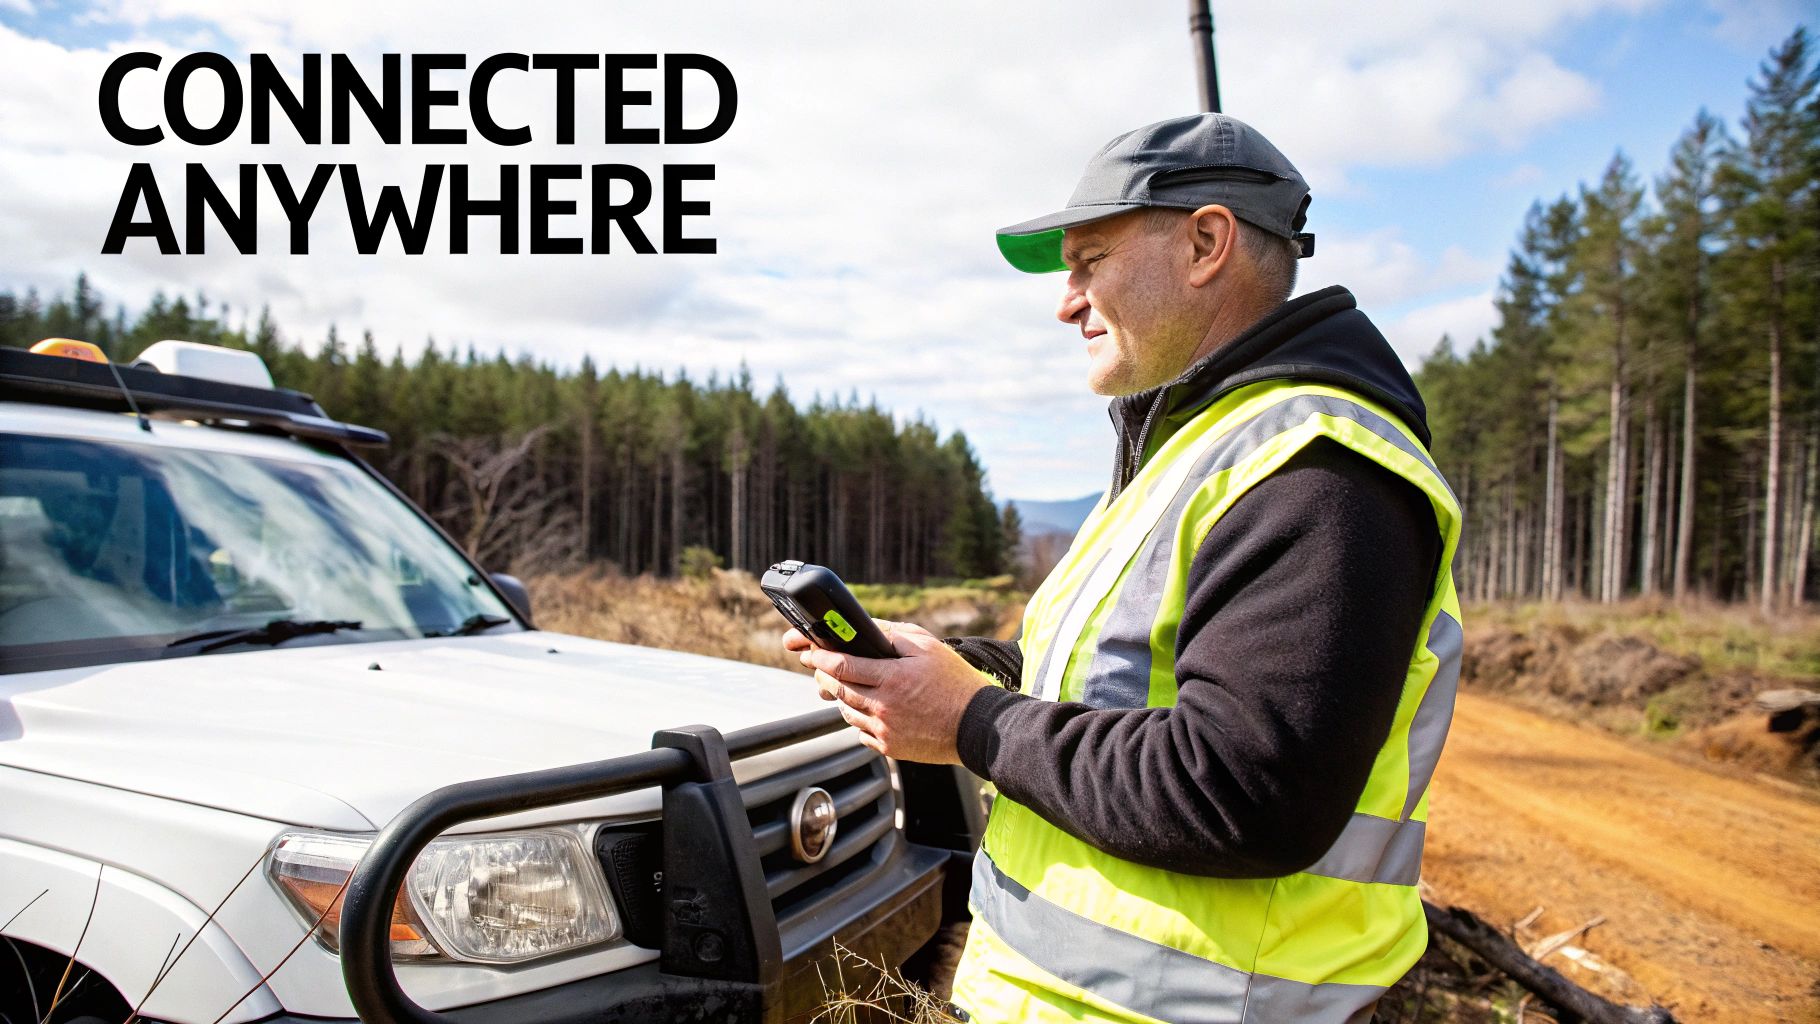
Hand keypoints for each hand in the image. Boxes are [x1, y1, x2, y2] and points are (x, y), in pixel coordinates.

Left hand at [779, 620, 992, 763]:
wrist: (978, 726)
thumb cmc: (957, 684)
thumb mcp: (928, 647)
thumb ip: (894, 635)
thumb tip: (867, 628)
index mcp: (892, 678)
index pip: (841, 666)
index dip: (820, 657)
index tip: (810, 651)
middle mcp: (884, 706)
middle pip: (837, 689)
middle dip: (823, 675)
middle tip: (820, 666)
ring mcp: (885, 730)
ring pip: (846, 712)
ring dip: (841, 697)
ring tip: (851, 686)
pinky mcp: (890, 748)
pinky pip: (861, 733)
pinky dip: (860, 720)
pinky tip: (872, 709)